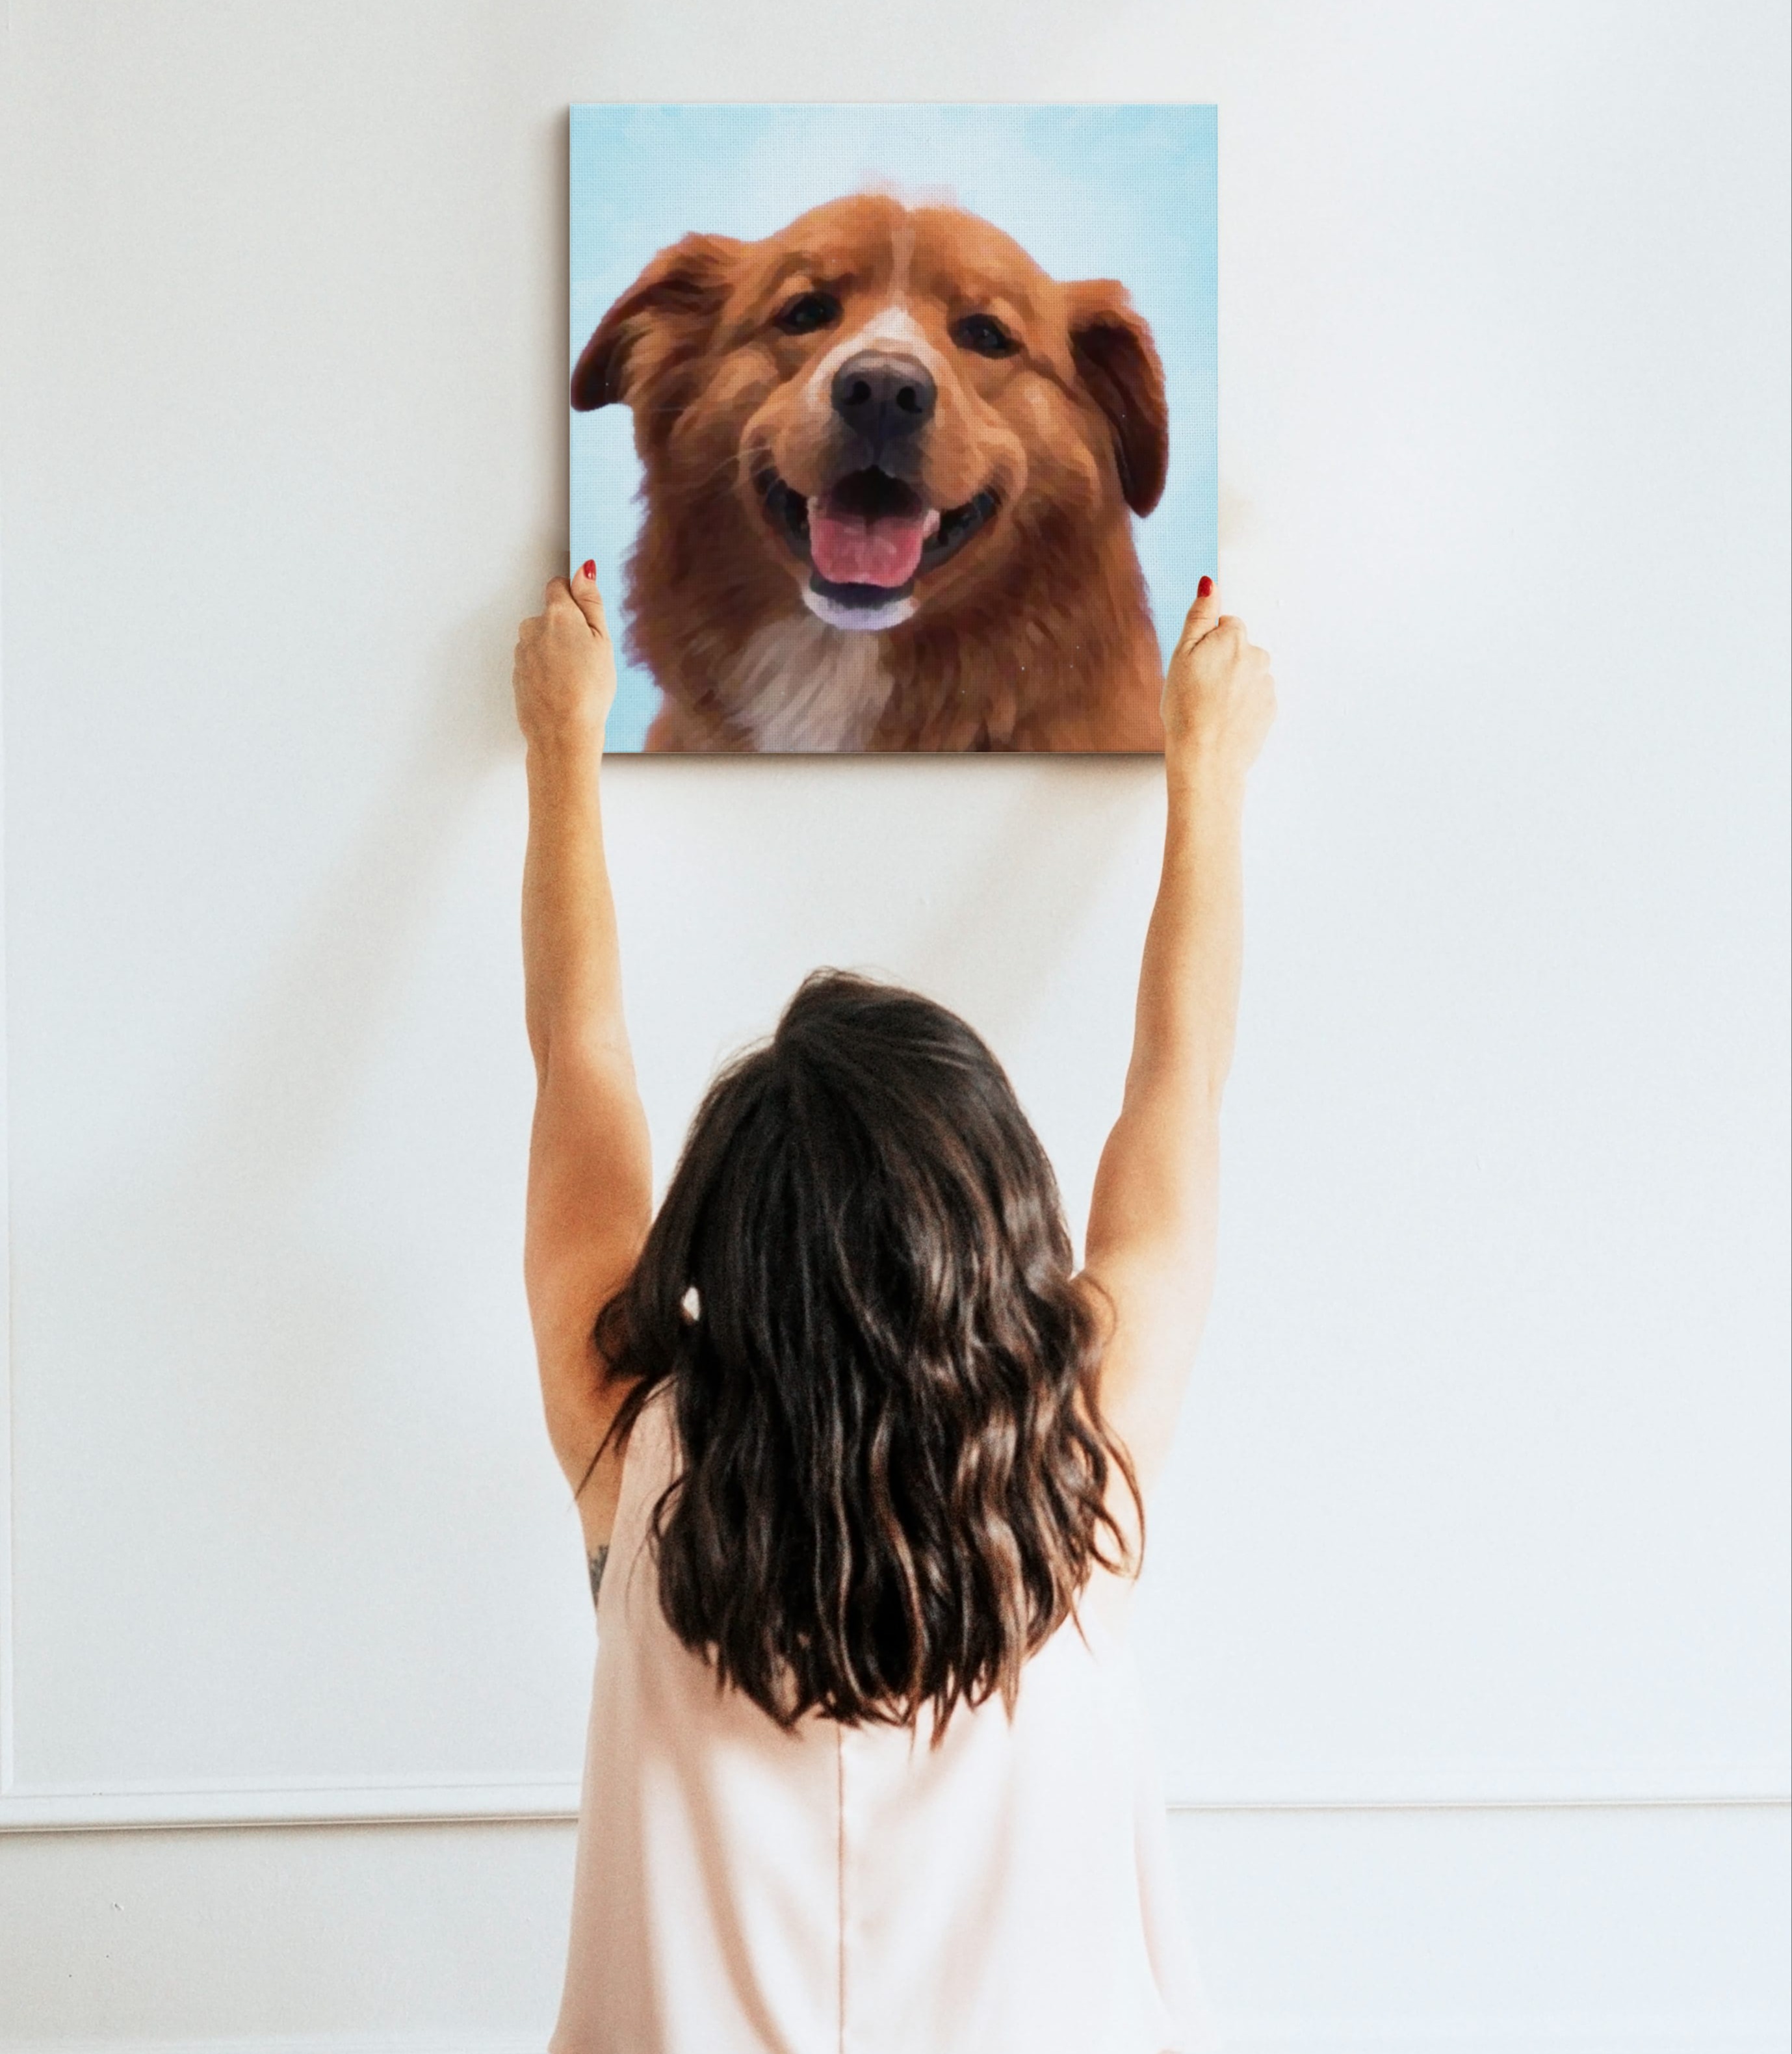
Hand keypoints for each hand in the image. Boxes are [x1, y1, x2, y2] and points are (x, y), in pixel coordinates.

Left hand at [512, 563, 616, 747]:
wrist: (563, 734)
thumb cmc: (588, 691)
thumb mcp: (603, 640)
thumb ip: (591, 601)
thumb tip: (584, 569)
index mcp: (556, 614)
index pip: (558, 586)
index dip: (575, 600)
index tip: (586, 618)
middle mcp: (532, 627)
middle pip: (550, 616)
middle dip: (566, 629)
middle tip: (587, 656)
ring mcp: (522, 652)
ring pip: (542, 641)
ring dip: (556, 652)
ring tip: (576, 677)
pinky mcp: (518, 674)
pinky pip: (535, 663)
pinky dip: (547, 672)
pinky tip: (563, 689)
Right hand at [1162, 576, 1276, 780]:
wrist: (1205, 757)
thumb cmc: (1187, 708)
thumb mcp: (1181, 654)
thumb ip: (1199, 616)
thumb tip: (1210, 583)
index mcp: (1234, 638)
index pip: (1225, 625)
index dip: (1205, 644)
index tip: (1194, 665)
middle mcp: (1257, 657)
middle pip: (1239, 650)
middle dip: (1222, 663)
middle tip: (1199, 689)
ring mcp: (1266, 685)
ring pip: (1247, 675)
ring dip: (1232, 686)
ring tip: (1210, 708)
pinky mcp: (1270, 710)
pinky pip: (1254, 699)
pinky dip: (1241, 706)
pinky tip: (1223, 720)